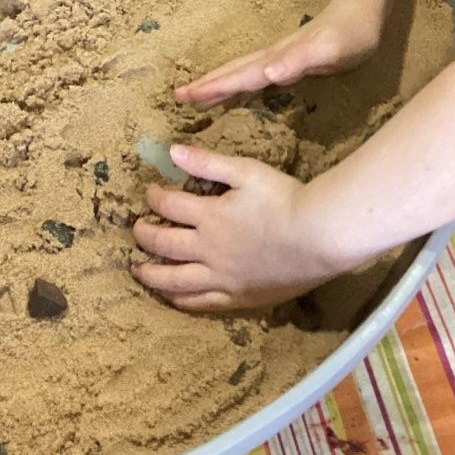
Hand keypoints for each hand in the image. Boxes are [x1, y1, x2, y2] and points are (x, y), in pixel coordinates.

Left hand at [131, 143, 341, 310]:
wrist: (318, 237)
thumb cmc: (284, 199)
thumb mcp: (246, 171)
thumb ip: (208, 162)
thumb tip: (172, 152)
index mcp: (209, 216)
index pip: (169, 206)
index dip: (154, 198)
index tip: (149, 193)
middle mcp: (208, 250)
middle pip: (164, 245)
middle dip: (144, 236)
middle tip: (135, 231)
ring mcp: (222, 278)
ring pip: (176, 281)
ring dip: (152, 274)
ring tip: (138, 270)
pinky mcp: (238, 297)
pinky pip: (202, 303)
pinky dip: (181, 300)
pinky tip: (173, 297)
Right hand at [174, 0, 383, 108]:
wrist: (362, 12)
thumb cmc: (349, 35)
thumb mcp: (328, 51)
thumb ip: (298, 61)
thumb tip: (267, 73)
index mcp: (278, 59)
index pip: (240, 76)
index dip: (214, 87)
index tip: (186, 96)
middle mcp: (274, 58)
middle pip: (234, 72)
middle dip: (206, 85)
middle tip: (178, 96)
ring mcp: (280, 57)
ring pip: (241, 71)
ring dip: (218, 82)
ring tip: (196, 94)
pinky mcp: (290, 59)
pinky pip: (255, 74)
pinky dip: (239, 82)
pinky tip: (237, 89)